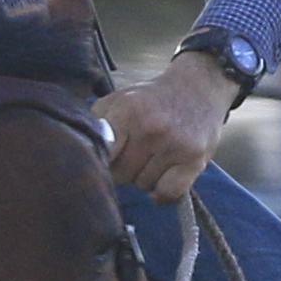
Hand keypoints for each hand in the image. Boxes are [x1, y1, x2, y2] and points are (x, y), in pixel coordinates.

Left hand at [103, 48, 238, 200]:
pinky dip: (163, 191)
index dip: (100, 161)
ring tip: (155, 155)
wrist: (199, 87)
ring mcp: (175, 145)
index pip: (101, 154)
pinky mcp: (195, 160)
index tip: (105, 159)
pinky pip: (167, 193)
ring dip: (146, 177)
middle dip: (124, 169)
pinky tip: (165, 174)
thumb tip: (81, 156)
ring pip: (143, 186)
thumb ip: (97, 124)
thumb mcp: (119, 100)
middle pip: (120, 175)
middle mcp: (151, 128)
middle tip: (136, 151)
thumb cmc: (152, 99)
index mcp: (127, 111)